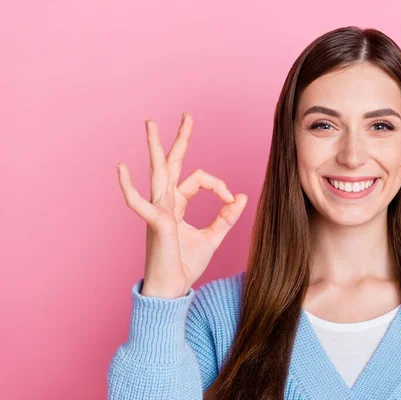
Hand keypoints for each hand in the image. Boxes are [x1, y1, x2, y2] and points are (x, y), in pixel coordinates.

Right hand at [116, 112, 247, 298]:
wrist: (173, 289)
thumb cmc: (186, 264)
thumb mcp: (213, 237)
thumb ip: (226, 217)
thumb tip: (241, 195)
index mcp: (177, 204)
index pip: (198, 179)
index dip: (218, 185)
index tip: (231, 198)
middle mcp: (165, 203)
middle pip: (172, 164)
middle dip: (179, 140)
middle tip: (187, 116)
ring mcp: (157, 212)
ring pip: (157, 174)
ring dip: (155, 149)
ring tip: (151, 124)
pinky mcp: (155, 224)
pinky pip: (140, 203)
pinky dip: (129, 187)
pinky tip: (121, 168)